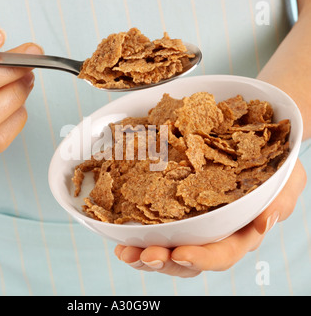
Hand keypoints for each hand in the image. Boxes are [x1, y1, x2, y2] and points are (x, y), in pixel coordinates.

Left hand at [115, 159, 306, 276]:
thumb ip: (280, 200)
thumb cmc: (270, 165)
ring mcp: (192, 227)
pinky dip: (138, 237)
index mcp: (239, 233)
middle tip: (145, 255)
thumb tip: (265, 221)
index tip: (180, 253)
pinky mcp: (175, 214)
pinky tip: (122, 236)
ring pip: (167, 252)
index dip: (201, 258)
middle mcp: (213, 235)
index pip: (221, 254)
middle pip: (188, 261)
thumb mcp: (285, 178)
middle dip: (165, 262)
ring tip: (126, 251)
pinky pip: (156, 231)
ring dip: (145, 255)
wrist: (251, 145)